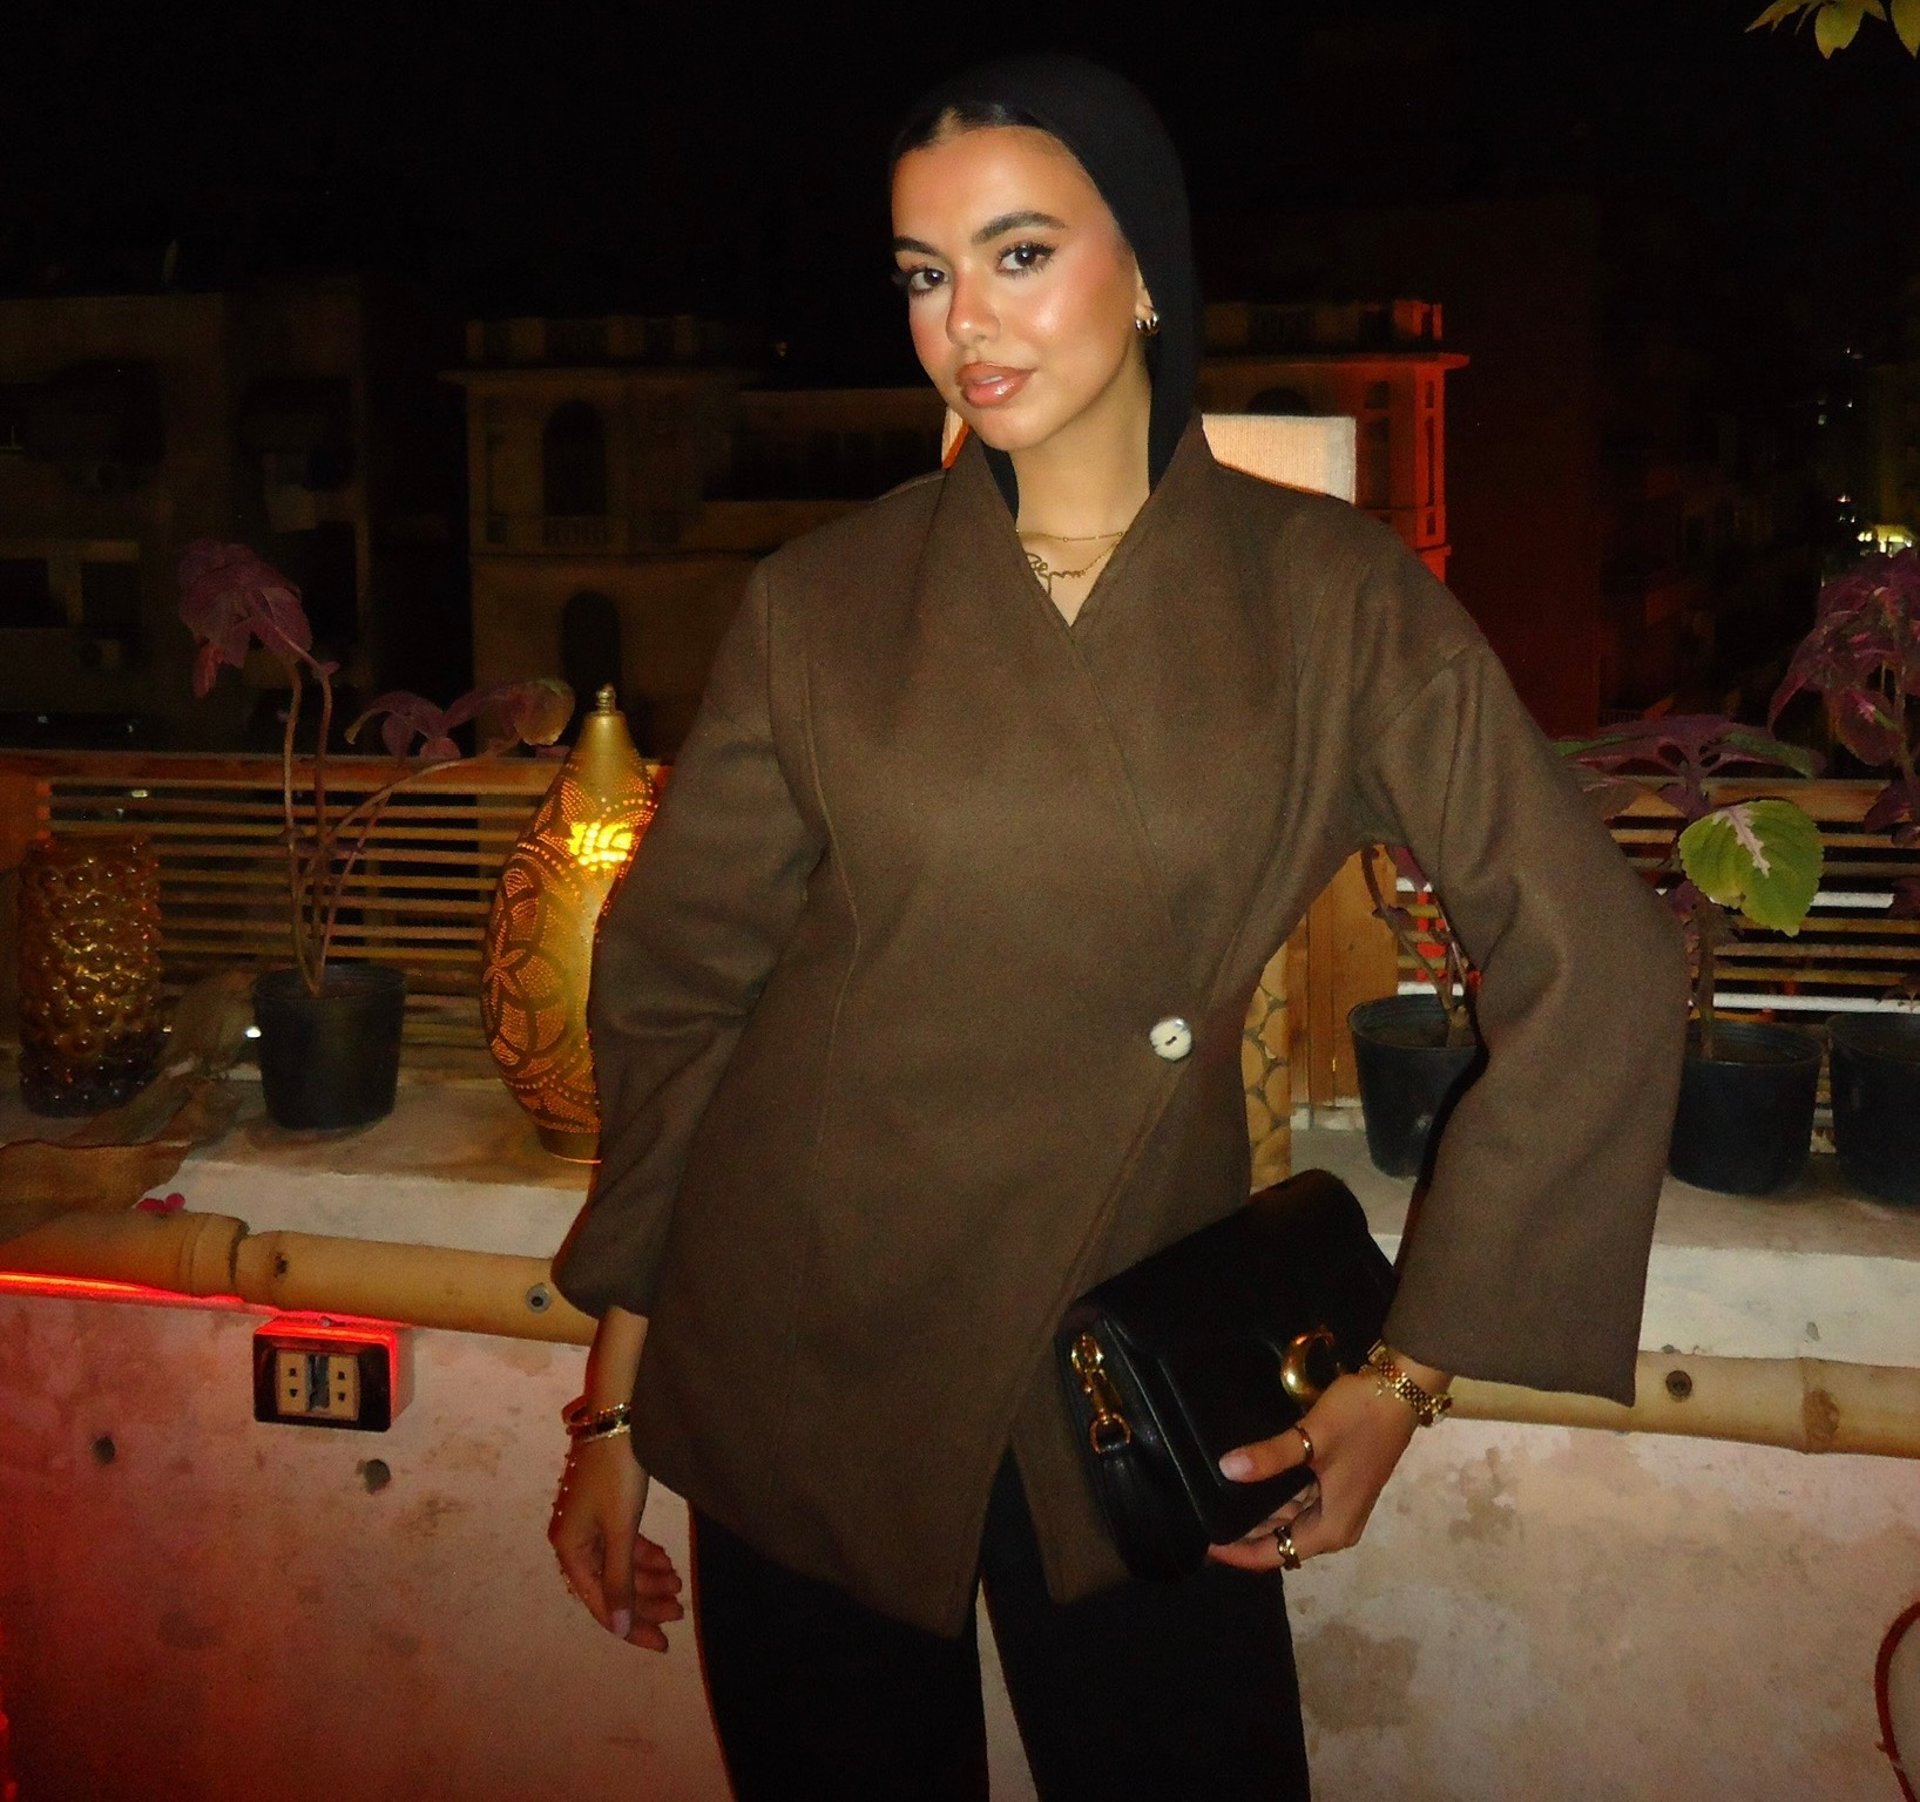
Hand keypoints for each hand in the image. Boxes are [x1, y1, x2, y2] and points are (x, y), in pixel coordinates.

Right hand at [548, 1434, 683, 1650]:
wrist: (620, 1417)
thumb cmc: (618, 1473)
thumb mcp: (621, 1530)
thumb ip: (619, 1580)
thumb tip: (619, 1628)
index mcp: (570, 1550)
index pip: (601, 1603)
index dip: (632, 1626)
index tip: (662, 1643)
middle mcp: (574, 1541)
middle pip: (612, 1585)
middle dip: (646, 1601)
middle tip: (679, 1612)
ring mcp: (588, 1525)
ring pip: (620, 1565)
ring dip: (648, 1578)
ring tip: (678, 1584)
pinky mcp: (604, 1510)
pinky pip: (623, 1545)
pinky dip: (644, 1556)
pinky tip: (666, 1562)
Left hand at [1206, 1362, 1434, 1571]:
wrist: (1398, 1391)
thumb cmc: (1360, 1419)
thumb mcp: (1313, 1438)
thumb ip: (1271, 1456)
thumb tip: (1226, 1468)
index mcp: (1331, 1528)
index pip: (1274, 1554)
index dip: (1239, 1553)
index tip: (1205, 1543)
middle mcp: (1334, 1525)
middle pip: (1280, 1540)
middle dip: (1243, 1532)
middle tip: (1201, 1517)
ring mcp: (1336, 1504)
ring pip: (1286, 1518)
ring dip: (1256, 1512)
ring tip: (1214, 1499)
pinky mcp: (1334, 1484)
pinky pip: (1296, 1499)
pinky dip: (1272, 1494)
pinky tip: (1245, 1479)